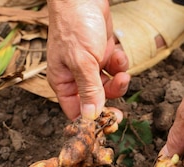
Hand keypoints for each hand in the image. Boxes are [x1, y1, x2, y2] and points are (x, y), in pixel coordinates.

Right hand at [47, 0, 129, 119]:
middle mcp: (75, 76)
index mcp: (63, 81)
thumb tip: (90, 117)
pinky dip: (119, 64)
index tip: (107, 124)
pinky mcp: (103, 54)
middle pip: (95, 101)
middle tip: (120, 109)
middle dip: (109, 100)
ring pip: (108, 86)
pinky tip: (117, 53)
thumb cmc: (75, 25)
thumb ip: (89, 90)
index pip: (75, 111)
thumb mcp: (83, 62)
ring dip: (117, 82)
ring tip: (120, 72)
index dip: (91, 120)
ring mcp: (90, 65)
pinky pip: (115, 69)